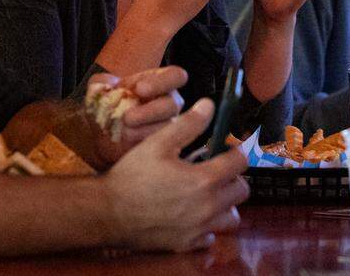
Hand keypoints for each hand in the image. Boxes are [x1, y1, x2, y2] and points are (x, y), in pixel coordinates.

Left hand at [89, 66, 186, 164]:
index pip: (175, 76)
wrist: (99, 131)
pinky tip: (126, 140)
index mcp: (159, 80)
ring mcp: (167, 123)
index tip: (139, 89)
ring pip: (168, 126)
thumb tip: (106, 86)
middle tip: (127, 117)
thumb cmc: (106, 103)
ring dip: (144, 129)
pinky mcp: (161, 142)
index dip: (162, 82)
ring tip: (123, 131)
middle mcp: (168, 100)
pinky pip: (160, 143)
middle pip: (173, 104)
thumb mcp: (99, 88)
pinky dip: (141, 142)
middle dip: (150, 111)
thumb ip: (101, 83)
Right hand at [100, 99, 249, 251]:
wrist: (108, 213)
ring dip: (225, 204)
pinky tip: (192, 214)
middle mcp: (207, 207)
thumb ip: (188, 124)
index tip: (226, 149)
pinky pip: (210, 236)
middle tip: (216, 170)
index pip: (240, 162)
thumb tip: (209, 106)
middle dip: (233, 177)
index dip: (235, 151)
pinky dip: (207, 226)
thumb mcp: (158, 143)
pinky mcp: (186, 244)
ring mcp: (198, 229)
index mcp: (204, 179)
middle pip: (241, 191)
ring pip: (231, 217)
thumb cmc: (132, 176)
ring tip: (208, 193)